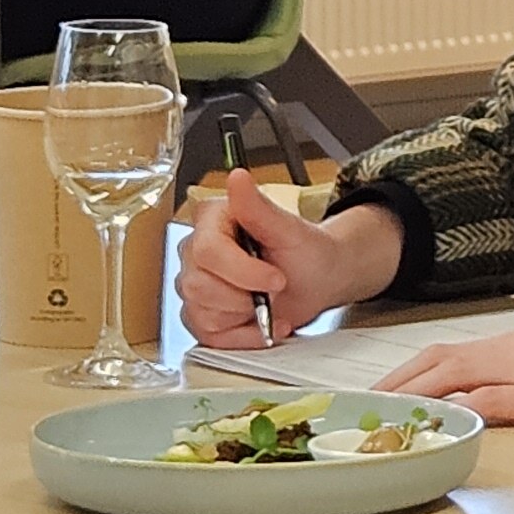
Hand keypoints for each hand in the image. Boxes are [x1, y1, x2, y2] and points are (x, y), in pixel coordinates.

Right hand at [175, 171, 402, 347]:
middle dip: (246, 295)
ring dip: (244, 315)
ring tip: (266, 302)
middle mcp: (195, 252)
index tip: (277, 278)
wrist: (318, 280)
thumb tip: (237, 178)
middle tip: (275, 287)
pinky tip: (260, 322)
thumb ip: (259, 207)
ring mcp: (195, 284)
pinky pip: (207, 336)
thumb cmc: (306, 252)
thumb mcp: (290, 229)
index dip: (243, 271)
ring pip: (202, 312)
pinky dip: (242, 336)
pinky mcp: (201, 314)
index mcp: (213, 221)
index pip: (206, 251)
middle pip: (199, 286)